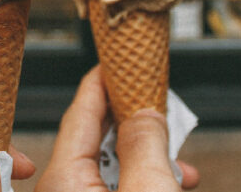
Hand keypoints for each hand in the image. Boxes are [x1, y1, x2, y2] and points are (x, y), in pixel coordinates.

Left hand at [35, 66, 199, 190]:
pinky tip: (171, 180)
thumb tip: (144, 113)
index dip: (101, 83)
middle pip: (94, 139)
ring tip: (177, 156)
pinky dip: (141, 179)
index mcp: (63, 180)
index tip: (116, 62)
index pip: (79, 114)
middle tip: (155, 100)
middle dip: (130, 120)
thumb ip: (145, 146)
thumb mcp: (149, 191)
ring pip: (108, 167)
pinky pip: (113, 188)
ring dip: (144, 156)